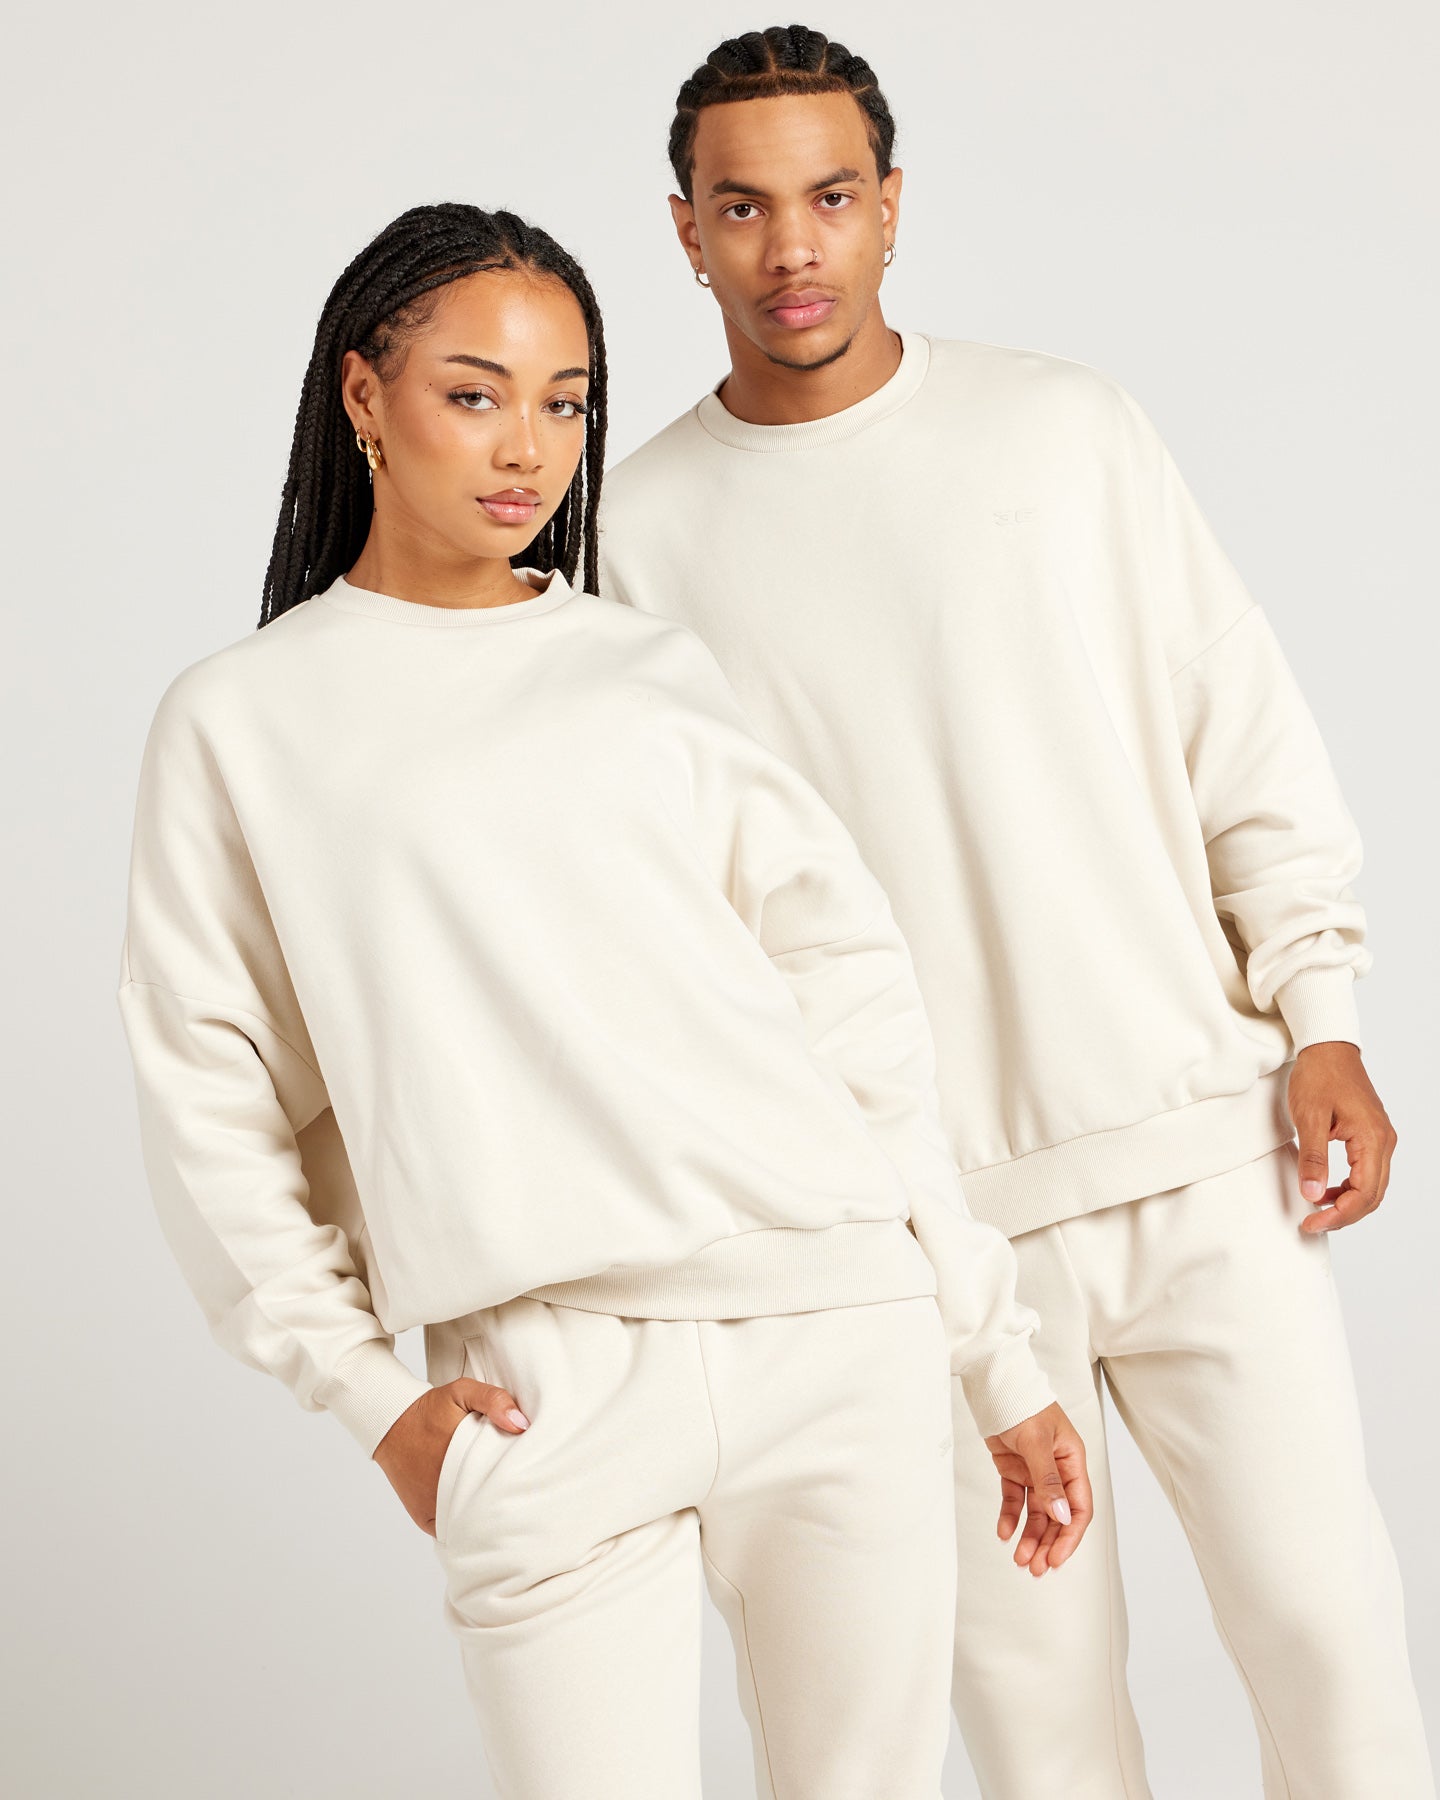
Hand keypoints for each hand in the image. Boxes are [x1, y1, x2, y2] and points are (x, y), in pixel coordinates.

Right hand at [372, 1377, 529, 1534]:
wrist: (391, 1425)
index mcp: (465, 1461)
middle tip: (517, 1489)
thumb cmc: (432, 1409)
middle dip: (504, 1498)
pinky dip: (465, 1525)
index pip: (504, 1481)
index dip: (519, 1477)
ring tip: (500, 1502)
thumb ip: (494, 1401)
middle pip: (490, 1506)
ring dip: (485, 1514)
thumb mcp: (462, 1392)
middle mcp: (448, 1491)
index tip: (527, 1472)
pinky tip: (477, 1512)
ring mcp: (436, 1509)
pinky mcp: (426, 1519)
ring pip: (472, 1523)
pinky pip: (453, 1529)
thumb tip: (521, 1425)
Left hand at [983, 1401, 1091, 1576]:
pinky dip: (1010, 1516)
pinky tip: (1003, 1533)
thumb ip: (1048, 1479)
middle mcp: (1057, 1468)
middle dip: (1048, 1543)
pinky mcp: (1013, 1467)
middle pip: (1057, 1515)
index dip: (1069, 1536)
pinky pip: (1014, 1498)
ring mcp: (1034, 1469)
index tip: (1057, 1559)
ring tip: (1019, 1559)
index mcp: (1072, 1460)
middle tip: (1035, 1568)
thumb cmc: (1021, 1402)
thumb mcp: (1036, 1440)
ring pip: (1036, 1512)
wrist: (991, 1382)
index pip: (1079, 1506)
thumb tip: (1062, 1515)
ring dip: (1029, 1536)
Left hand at [1289, 1041, 1397, 1233]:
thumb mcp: (1309, 1118)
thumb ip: (1313, 1159)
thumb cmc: (1319, 1076)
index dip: (1338, 1215)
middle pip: (1372, 1195)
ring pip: (1372, 1186)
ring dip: (1348, 1203)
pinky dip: (1349, 1187)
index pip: (1363, 1193)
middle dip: (1344, 1215)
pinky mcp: (1371, 1135)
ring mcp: (1380, 1138)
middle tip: (1312, 1224)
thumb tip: (1312, 1195)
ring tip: (1318, 1211)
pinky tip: (1327, 1190)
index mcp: (1371, 1139)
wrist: (1327, 1048)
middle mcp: (1383, 1141)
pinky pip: (1367, 1172)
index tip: (1311, 1223)